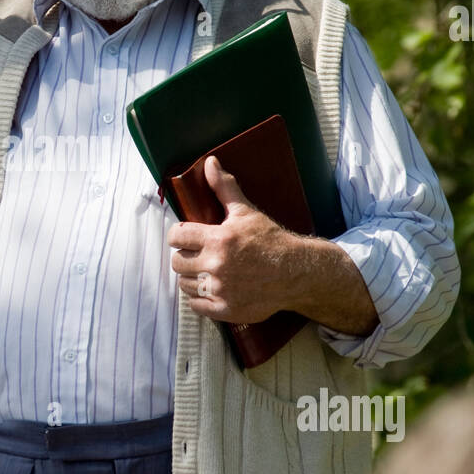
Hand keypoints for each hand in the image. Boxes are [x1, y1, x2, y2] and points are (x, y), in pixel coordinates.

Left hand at [167, 155, 299, 323]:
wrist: (297, 272)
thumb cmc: (271, 240)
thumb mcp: (246, 212)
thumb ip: (224, 188)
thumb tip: (210, 163)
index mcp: (218, 239)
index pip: (176, 236)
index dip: (179, 235)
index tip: (187, 237)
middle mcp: (216, 266)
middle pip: (177, 262)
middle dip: (185, 257)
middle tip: (198, 255)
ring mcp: (221, 290)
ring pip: (184, 284)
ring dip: (191, 278)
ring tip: (205, 271)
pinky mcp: (226, 310)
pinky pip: (196, 306)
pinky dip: (200, 299)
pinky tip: (211, 289)